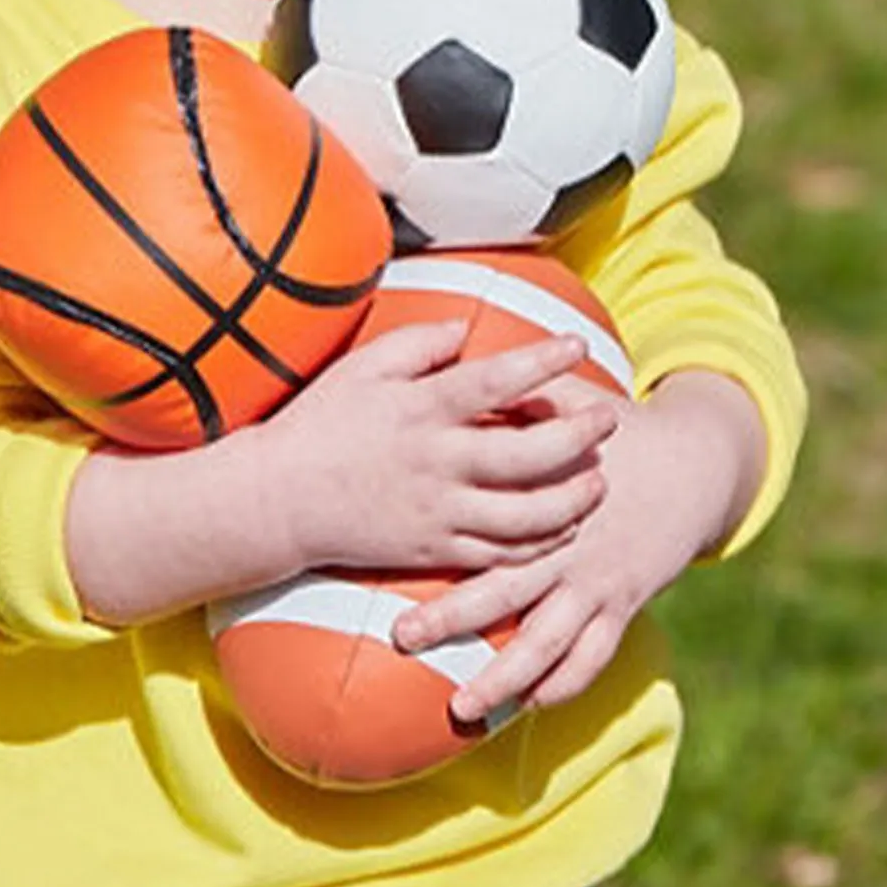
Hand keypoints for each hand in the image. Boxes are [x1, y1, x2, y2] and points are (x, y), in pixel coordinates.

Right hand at [265, 318, 618, 576]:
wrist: (278, 500)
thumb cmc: (320, 425)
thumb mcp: (363, 367)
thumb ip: (418, 343)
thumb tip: (466, 330)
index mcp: (422, 410)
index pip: (496, 381)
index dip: (544, 362)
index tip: (579, 345)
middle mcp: (437, 463)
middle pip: (528, 456)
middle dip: (578, 439)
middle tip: (608, 421)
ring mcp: (438, 512)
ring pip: (525, 517)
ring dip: (571, 501)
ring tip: (599, 483)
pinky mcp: (433, 552)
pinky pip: (499, 556)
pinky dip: (539, 545)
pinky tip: (562, 528)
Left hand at [391, 370, 766, 722]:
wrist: (693, 465)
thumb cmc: (618, 429)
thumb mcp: (572, 402)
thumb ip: (521, 394)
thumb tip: (464, 364)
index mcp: (548, 495)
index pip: (485, 524)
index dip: (439, 543)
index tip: (393, 554)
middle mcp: (569, 545)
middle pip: (505, 591)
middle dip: (453, 619)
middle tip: (403, 638)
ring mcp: (598, 582)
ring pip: (547, 642)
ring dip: (504, 677)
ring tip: (462, 710)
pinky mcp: (623, 604)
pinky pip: (593, 655)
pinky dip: (564, 684)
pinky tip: (532, 705)